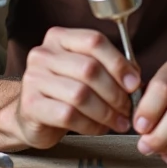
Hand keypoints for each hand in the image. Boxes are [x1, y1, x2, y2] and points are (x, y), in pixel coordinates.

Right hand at [1, 27, 140, 149]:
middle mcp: (43, 54)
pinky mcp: (30, 104)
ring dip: (106, 112)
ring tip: (117, 122)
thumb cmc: (64, 93)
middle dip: (115, 93)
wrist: (31, 116)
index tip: (134, 83)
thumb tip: (136, 81)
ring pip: (80, 94)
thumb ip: (110, 71)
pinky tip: (98, 128)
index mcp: (59, 38)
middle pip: (89, 68)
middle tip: (127, 109)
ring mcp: (33, 78)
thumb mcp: (86, 74)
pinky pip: (68, 115)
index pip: (94, 41)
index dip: (119, 63)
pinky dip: (90, 125)